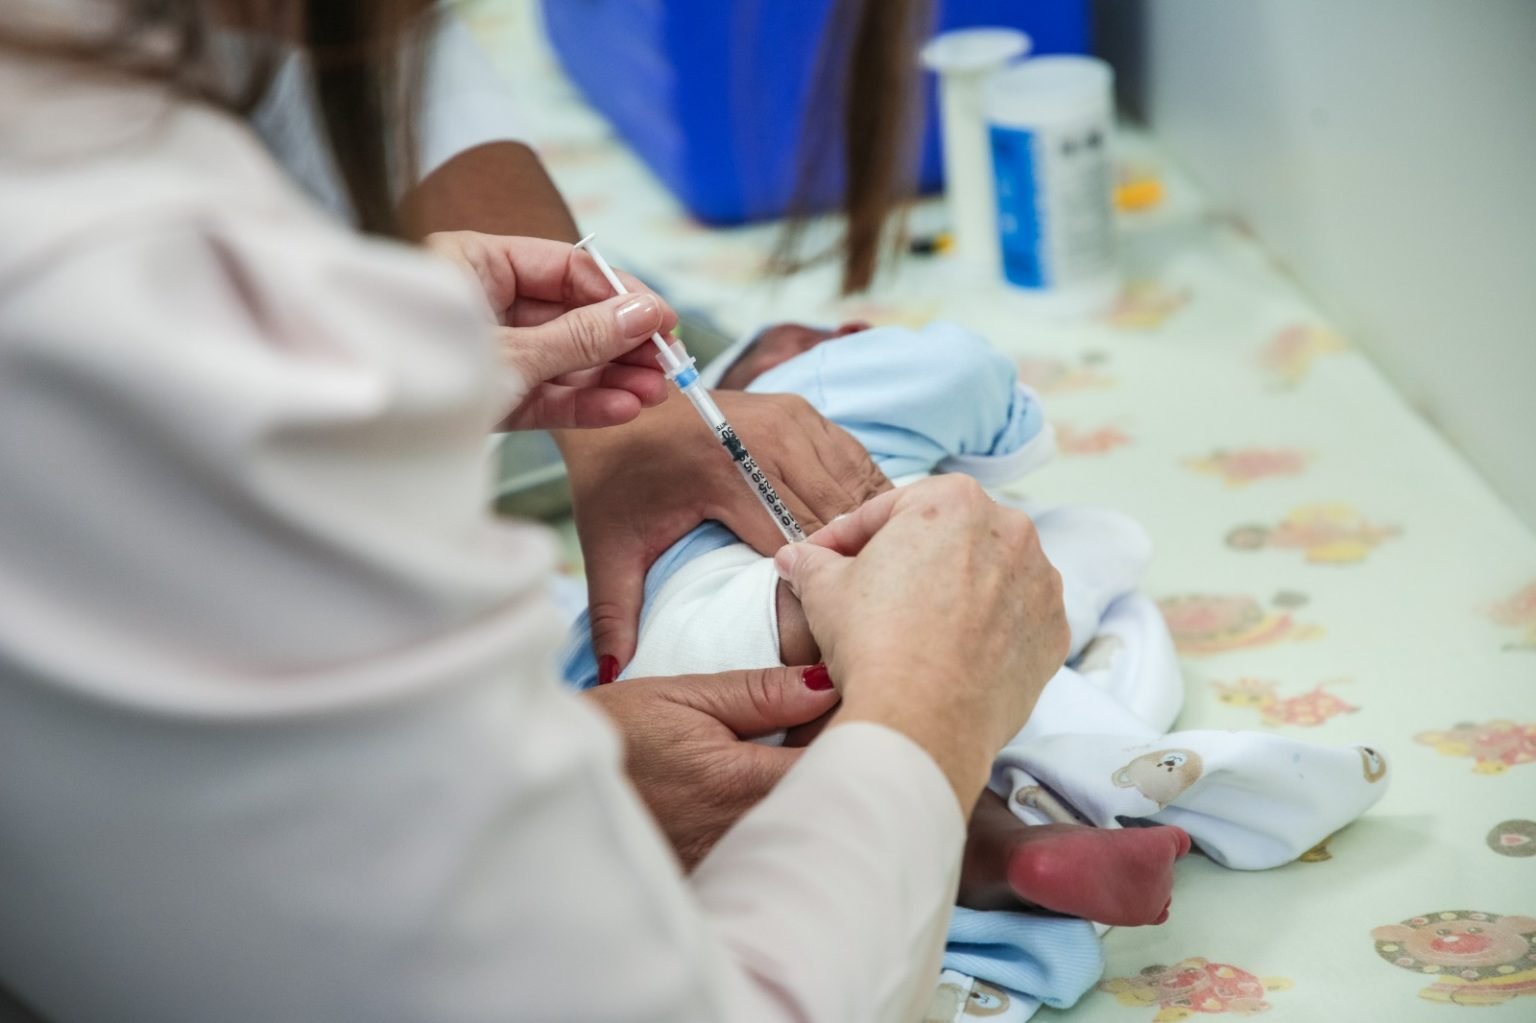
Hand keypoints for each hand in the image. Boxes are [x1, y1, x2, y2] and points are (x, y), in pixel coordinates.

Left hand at [424, 231, 674, 429]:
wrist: (353, 446)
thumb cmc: (414, 372)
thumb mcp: (510, 353)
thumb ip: (580, 336)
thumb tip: (644, 314)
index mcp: (473, 264)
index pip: (566, 268)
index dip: (620, 293)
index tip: (663, 320)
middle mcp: (482, 303)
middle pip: (570, 315)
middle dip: (621, 342)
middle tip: (668, 364)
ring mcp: (487, 353)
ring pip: (562, 359)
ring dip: (610, 376)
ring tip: (654, 392)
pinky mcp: (489, 398)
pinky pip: (544, 395)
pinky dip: (582, 402)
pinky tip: (622, 408)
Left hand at [559, 390, 891, 679]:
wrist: (616, 406)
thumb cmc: (614, 480)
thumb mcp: (608, 548)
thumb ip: (614, 613)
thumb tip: (612, 677)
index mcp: (725, 473)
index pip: (795, 549)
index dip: (811, 598)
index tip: (817, 644)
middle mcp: (769, 438)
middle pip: (835, 522)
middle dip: (844, 571)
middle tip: (853, 621)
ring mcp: (793, 419)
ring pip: (855, 492)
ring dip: (862, 537)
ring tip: (865, 584)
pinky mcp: (805, 412)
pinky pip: (855, 464)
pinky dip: (862, 504)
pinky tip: (861, 543)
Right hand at [583, 666, 841, 867]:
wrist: (552, 804)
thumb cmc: (612, 738)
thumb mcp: (680, 697)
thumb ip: (758, 693)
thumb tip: (825, 682)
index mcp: (740, 783)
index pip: (838, 761)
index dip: (857, 730)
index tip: (850, 703)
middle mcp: (745, 835)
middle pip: (832, 802)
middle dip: (843, 764)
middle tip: (825, 728)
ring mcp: (732, 866)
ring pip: (807, 829)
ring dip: (815, 793)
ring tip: (792, 757)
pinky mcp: (719, 882)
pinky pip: (775, 852)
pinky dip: (786, 823)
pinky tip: (766, 796)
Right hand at [773, 475, 1069, 804]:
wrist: (922, 722)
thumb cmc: (875, 644)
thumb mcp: (824, 591)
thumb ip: (812, 562)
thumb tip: (795, 558)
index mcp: (953, 502)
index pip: (888, 511)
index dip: (847, 537)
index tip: (825, 557)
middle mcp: (1010, 530)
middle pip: (945, 537)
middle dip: (907, 559)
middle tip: (868, 592)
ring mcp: (1040, 582)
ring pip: (987, 574)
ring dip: (954, 590)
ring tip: (914, 626)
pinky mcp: (1053, 631)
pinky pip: (1014, 618)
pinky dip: (989, 628)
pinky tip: (953, 651)